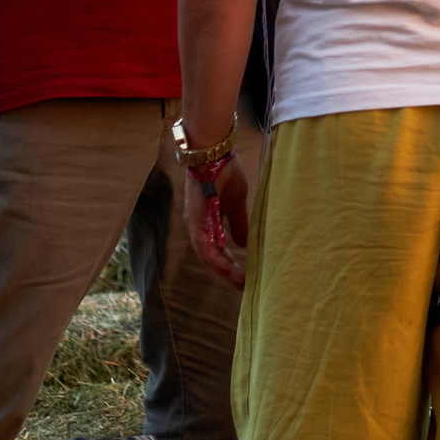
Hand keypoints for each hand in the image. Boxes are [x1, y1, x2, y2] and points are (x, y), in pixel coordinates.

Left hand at [182, 158, 251, 289]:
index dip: (230, 264)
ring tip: (239, 280)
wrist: (215, 153)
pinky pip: (204, 246)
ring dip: (223, 270)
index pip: (218, 250)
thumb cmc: (226, 173)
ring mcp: (195, 225)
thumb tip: (242, 244)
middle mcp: (199, 227)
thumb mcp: (237, 203)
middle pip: (211, 257)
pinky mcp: (195, 222)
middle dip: (227, 273)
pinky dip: (216, 258)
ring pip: (206, 256)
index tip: (244, 275)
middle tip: (242, 286)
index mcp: (209, 222)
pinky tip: (229, 267)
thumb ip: (238, 223)